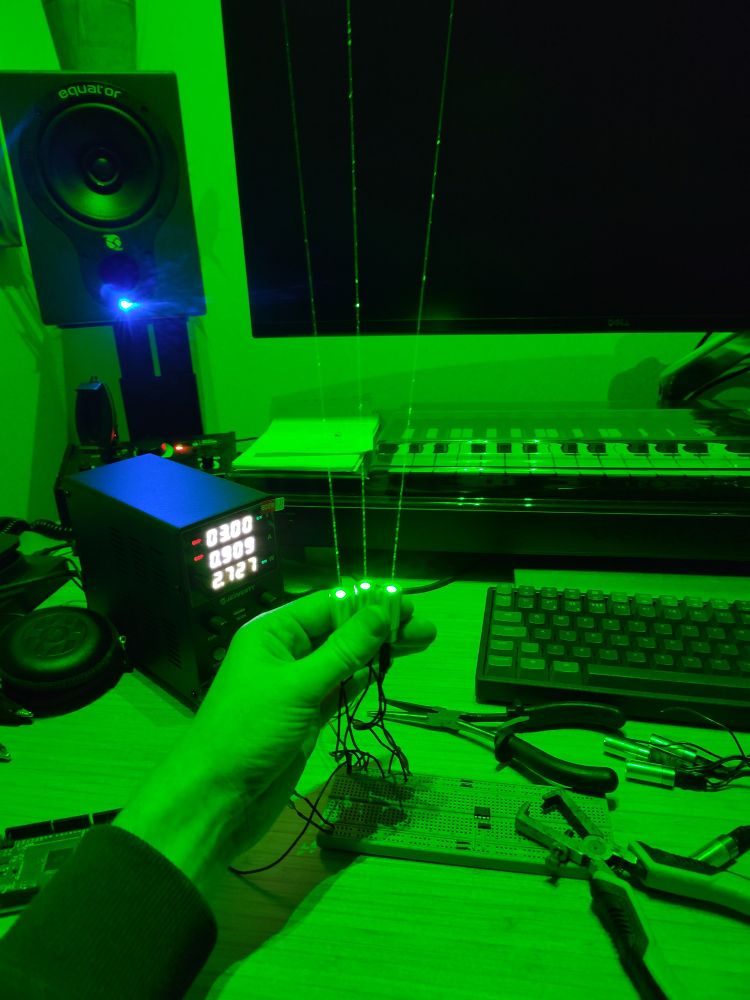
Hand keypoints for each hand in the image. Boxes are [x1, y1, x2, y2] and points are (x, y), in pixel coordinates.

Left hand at [115, 588, 435, 892]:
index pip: (328, 605)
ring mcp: (296, 687)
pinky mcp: (305, 717)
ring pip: (344, 659)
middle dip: (381, 627)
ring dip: (378, 650)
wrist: (216, 799)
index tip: (410, 604)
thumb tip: (383, 609)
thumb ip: (345, 649)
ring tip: (421, 641)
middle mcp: (284, 654)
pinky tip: (388, 668)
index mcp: (272, 633)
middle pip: (340, 630)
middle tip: (427, 629)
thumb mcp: (299, 686)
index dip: (369, 602)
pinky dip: (364, 678)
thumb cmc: (249, 732)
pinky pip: (340, 688)